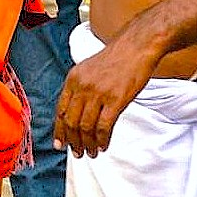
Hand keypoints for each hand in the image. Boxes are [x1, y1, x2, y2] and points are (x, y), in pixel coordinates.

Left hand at [53, 34, 161, 157]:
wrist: (137, 45)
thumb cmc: (117, 57)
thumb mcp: (90, 68)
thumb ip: (81, 87)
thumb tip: (77, 113)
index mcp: (74, 78)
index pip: (61, 110)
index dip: (59, 130)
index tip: (60, 143)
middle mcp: (82, 86)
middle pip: (71, 122)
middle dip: (73, 141)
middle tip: (77, 152)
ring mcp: (98, 93)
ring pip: (86, 127)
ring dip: (88, 144)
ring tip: (92, 152)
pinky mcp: (116, 99)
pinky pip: (104, 126)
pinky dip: (102, 139)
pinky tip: (104, 145)